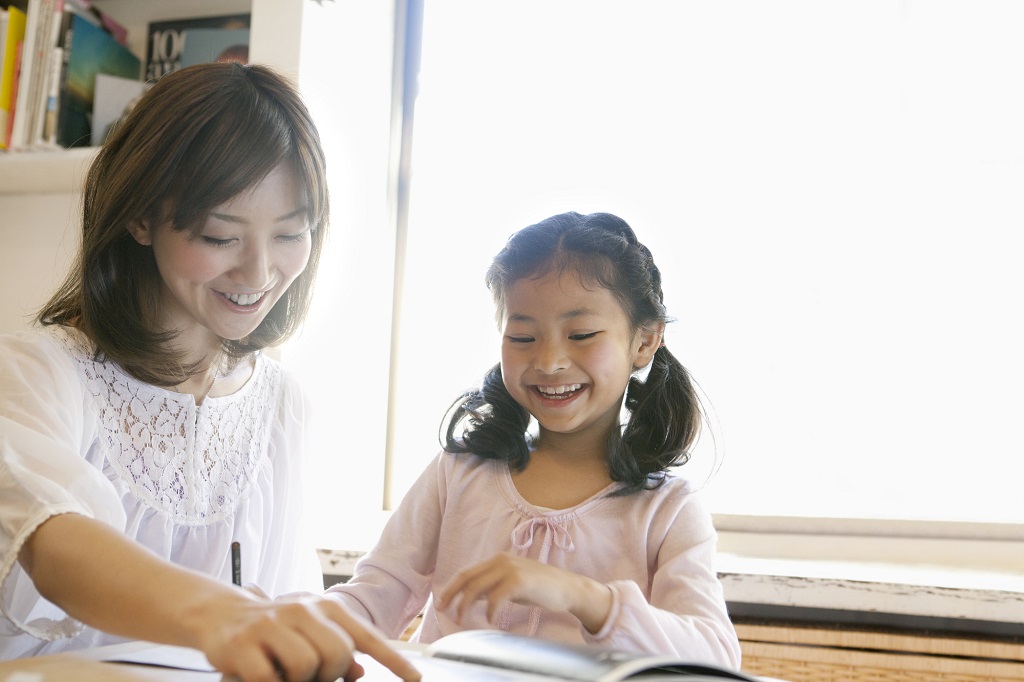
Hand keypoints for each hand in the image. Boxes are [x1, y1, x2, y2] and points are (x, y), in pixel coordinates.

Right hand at [197, 591, 420, 681]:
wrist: (223, 613)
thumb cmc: (276, 628)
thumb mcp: (310, 632)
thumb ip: (337, 650)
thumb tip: (359, 674)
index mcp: (326, 607)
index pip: (366, 635)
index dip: (393, 660)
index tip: (415, 679)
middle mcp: (302, 609)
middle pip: (338, 653)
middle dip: (330, 673)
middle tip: (312, 675)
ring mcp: (271, 625)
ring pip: (305, 666)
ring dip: (298, 680)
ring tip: (283, 671)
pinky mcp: (243, 644)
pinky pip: (269, 678)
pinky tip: (264, 674)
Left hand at [436, 552, 612, 632]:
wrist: (567, 588)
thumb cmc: (539, 588)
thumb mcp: (511, 584)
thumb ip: (492, 587)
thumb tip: (470, 598)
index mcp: (498, 560)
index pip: (467, 572)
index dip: (452, 587)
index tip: (442, 602)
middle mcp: (501, 560)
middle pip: (467, 578)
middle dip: (452, 595)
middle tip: (444, 610)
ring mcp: (510, 569)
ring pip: (477, 587)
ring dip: (466, 606)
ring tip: (463, 620)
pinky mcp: (519, 580)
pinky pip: (495, 598)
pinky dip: (489, 611)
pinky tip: (490, 619)